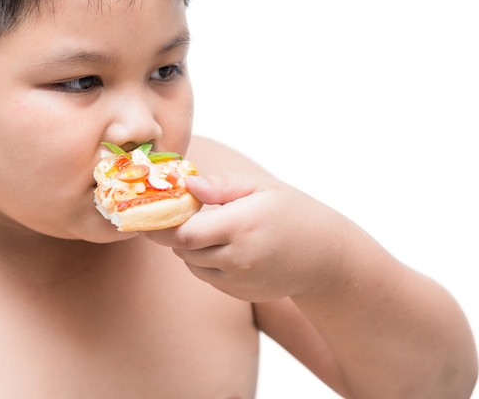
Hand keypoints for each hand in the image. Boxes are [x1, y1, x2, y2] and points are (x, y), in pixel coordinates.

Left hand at [144, 173, 345, 301]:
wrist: (326, 257)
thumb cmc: (294, 213)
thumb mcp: (262, 188)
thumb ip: (222, 186)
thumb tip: (188, 185)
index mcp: (242, 225)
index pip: (184, 233)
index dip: (162, 224)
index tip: (152, 210)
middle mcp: (238, 257)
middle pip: (183, 250)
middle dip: (173, 232)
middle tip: (174, 213)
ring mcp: (238, 280)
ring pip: (193, 264)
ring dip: (189, 247)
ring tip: (208, 227)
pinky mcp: (239, 293)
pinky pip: (208, 276)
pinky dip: (205, 261)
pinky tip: (225, 246)